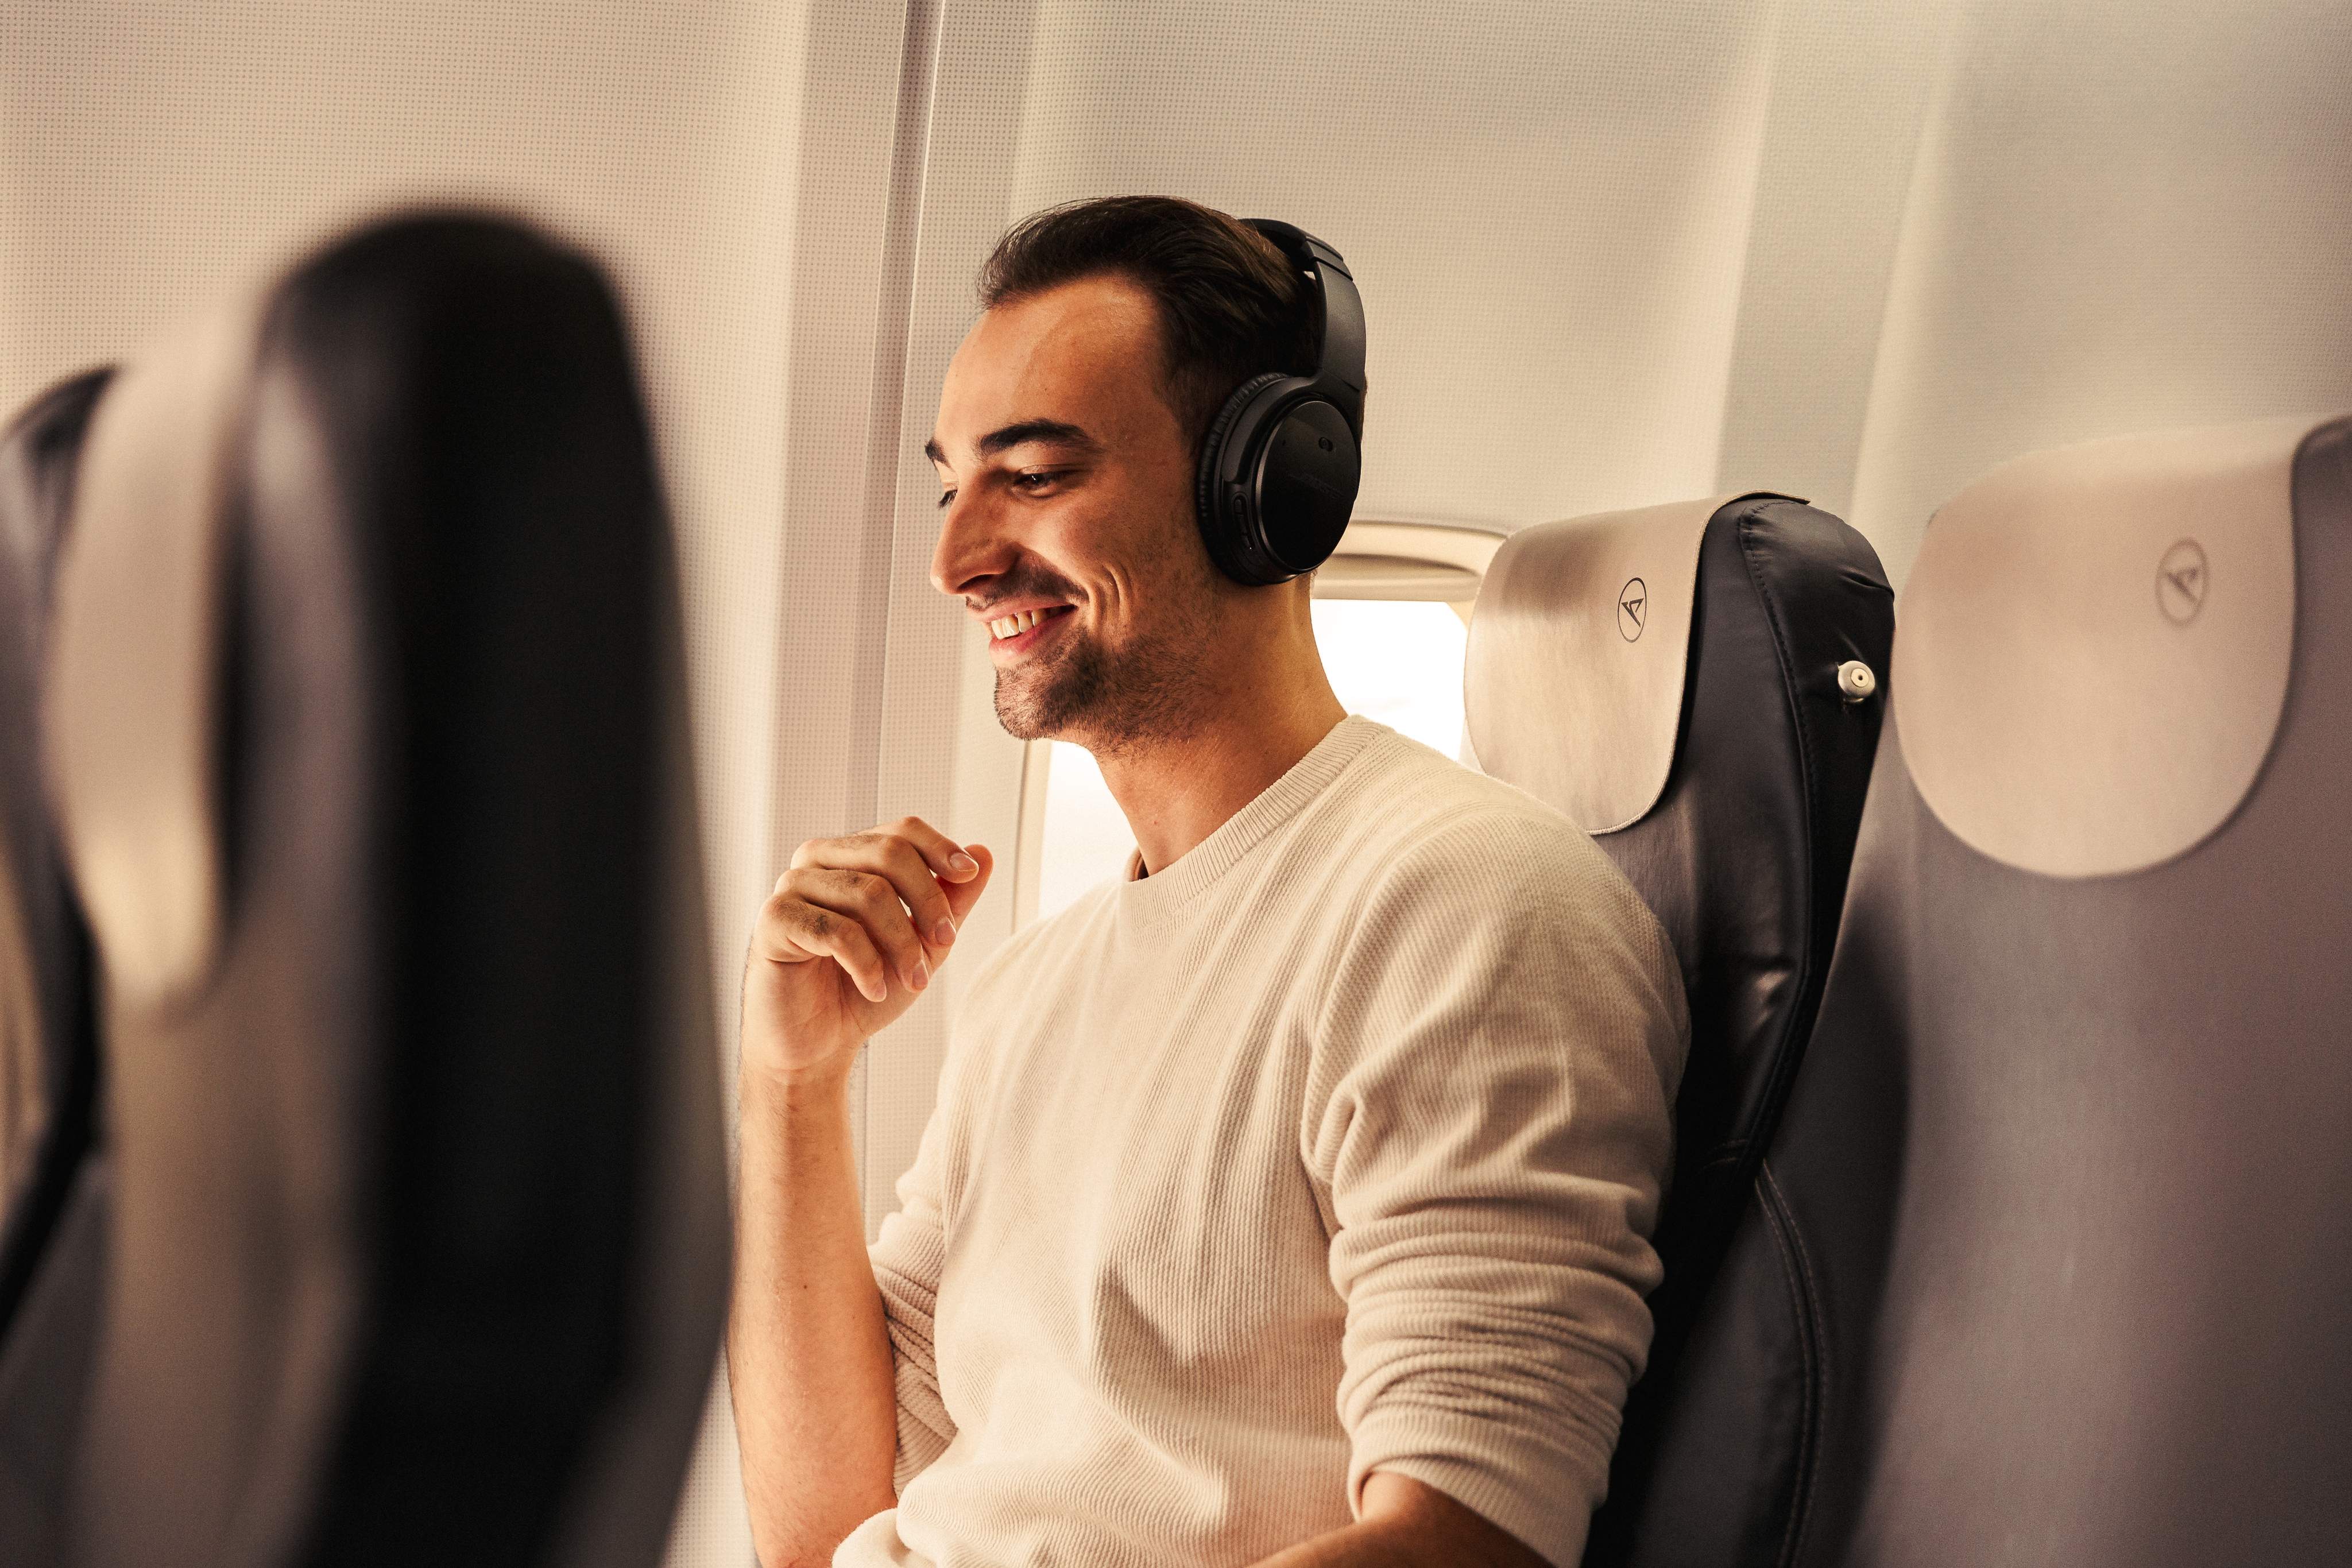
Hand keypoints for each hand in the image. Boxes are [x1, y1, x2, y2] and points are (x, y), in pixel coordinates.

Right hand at [741, 817, 991, 1087]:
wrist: (817, 1044)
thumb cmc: (865, 988)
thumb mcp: (923, 943)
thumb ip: (952, 899)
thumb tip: (984, 852)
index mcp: (851, 856)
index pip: (902, 832)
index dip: (940, 850)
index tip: (968, 876)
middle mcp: (817, 860)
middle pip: (889, 853)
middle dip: (929, 901)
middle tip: (945, 943)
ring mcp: (791, 887)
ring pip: (868, 893)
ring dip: (902, 944)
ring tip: (914, 980)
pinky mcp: (774, 921)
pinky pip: (836, 930)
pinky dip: (866, 964)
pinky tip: (872, 989)